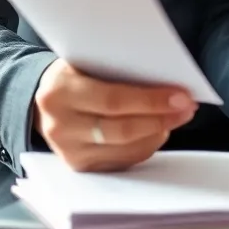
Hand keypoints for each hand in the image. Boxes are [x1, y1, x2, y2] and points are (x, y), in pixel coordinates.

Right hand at [32, 59, 197, 171]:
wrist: (41, 101)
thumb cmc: (74, 74)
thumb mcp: (86, 61)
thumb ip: (117, 69)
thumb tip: (165, 78)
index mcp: (60, 91)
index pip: (113, 99)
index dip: (151, 100)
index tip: (182, 95)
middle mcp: (60, 126)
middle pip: (121, 129)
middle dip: (160, 118)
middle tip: (187, 107)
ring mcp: (69, 152)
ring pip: (125, 148)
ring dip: (158, 132)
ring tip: (178, 116)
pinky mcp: (80, 167)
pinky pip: (122, 161)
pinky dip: (146, 146)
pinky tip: (159, 130)